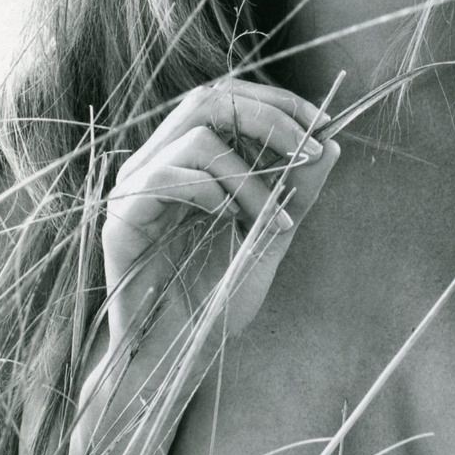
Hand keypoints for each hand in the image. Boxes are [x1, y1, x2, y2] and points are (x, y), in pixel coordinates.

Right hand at [102, 76, 338, 363]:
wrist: (177, 356)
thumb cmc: (217, 297)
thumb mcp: (271, 238)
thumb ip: (296, 193)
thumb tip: (333, 145)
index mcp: (187, 156)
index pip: (227, 98)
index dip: (277, 101)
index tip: (325, 123)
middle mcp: (156, 160)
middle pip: (208, 99)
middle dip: (269, 117)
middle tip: (307, 151)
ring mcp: (134, 186)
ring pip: (196, 138)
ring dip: (250, 175)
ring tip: (273, 218)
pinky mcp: (121, 217)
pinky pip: (165, 178)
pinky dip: (210, 192)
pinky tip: (228, 221)